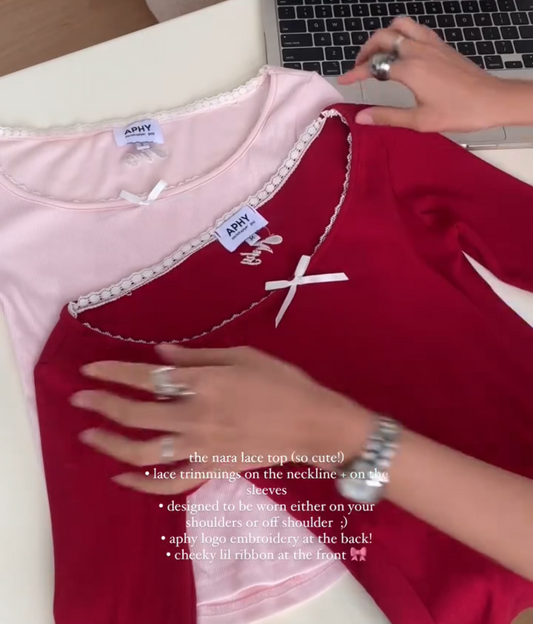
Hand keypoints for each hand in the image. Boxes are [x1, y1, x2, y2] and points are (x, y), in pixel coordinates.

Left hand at [71, 344, 369, 493]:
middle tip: (79, 399)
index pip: (146, 377)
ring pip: (143, 452)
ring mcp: (200, 448)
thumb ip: (196, 358)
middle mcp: (194, 416)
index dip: (114, 372)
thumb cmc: (281, 381)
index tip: (89, 369)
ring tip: (90, 435)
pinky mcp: (209, 470)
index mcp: (203, 383)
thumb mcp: (241, 356)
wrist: (313, 424)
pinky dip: (142, 484)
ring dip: (111, 444)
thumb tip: (158, 354)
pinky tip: (121, 476)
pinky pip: (169, 483)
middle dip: (102, 404)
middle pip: (136, 412)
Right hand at [339, 17, 510, 132]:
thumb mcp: (420, 121)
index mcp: (410, 69)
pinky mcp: (442, 45)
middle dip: (366, 50)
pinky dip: (403, 33)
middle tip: (359, 66)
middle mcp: (418, 51)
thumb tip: (361, 118)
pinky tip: (403, 48)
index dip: (355, 73)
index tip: (344, 79)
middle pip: (382, 38)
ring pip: (400, 25)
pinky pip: (417, 29)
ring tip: (379, 51)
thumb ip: (387, 117)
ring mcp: (431, 45)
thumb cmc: (460, 112)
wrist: (493, 100)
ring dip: (385, 34)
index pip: (374, 66)